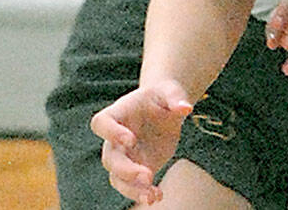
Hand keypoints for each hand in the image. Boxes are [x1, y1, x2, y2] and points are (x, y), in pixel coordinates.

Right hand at [90, 81, 193, 204]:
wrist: (166, 109)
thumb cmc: (163, 96)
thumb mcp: (171, 91)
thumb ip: (175, 98)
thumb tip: (185, 108)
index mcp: (119, 113)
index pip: (102, 122)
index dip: (111, 132)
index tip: (130, 140)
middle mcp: (115, 137)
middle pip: (109, 157)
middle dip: (125, 170)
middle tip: (147, 176)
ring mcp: (125, 155)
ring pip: (117, 177)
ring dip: (131, 189)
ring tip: (151, 197)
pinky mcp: (137, 168)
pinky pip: (133, 185)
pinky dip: (143, 193)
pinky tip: (158, 196)